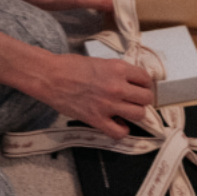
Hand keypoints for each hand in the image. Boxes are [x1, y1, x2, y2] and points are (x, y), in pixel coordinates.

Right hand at [35, 52, 153, 138]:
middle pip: (146, 99)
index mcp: (118, 69)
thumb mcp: (100, 62)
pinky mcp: (96, 119)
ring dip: (134, 114)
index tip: (139, 87)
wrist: (50, 76)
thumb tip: (129, 81)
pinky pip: (119, 132)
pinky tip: (117, 124)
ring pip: (138, 115)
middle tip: (133, 99)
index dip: (144, 84)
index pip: (146, 79)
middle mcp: (117, 87)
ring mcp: (108, 105)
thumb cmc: (70, 66)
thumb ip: (116, 72)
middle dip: (142, 99)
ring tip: (126, 111)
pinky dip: (121, 130)